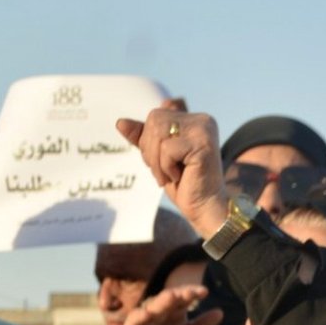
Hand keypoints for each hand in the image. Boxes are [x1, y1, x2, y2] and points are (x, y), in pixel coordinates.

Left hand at [116, 109, 228, 237]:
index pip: (156, 115)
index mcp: (194, 119)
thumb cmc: (185, 185)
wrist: (205, 209)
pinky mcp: (202, 145)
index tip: (163, 161)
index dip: (150, 139)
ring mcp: (204, 131)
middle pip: (155, 119)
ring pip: (158, 132)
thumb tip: (120, 123)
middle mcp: (202, 120)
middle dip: (150, 149)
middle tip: (163, 171)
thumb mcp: (159, 158)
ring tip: (169, 176)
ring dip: (156, 160)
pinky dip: (166, 167)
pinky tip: (179, 178)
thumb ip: (143, 138)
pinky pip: (167, 148)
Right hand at [116, 285, 224, 324]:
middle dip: (179, 294)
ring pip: (154, 306)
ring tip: (172, 296)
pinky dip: (141, 316)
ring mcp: (146, 318)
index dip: (192, 293)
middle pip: (170, 298)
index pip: (184, 297)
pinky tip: (148, 313)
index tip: (204, 291)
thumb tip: (220, 312)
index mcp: (174, 310)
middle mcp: (160, 311)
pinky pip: (136, 320)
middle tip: (191, 292)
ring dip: (162, 301)